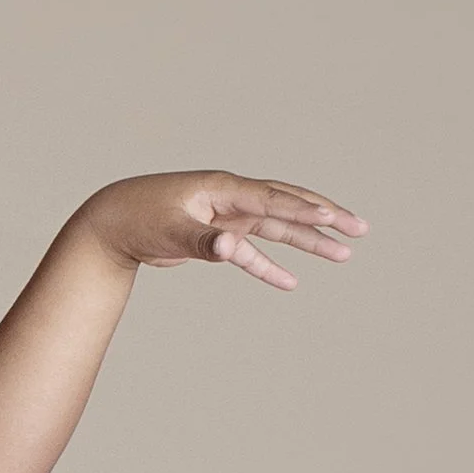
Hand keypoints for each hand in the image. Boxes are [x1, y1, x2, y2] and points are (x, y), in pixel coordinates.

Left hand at [78, 170, 366, 290]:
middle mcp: (232, 199)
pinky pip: (252, 251)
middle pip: (289, 206)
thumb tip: (232, 247)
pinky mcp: (218, 235)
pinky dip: (269, 266)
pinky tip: (291, 282)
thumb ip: (204, 241)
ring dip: (308, 242)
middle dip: (324, 218)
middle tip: (359, 229)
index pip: (275, 200)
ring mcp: (228, 216)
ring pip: (278, 228)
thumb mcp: (171, 231)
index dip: (306, 211)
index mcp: (225, 190)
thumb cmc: (140, 220)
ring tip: (343, 254)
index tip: (335, 220)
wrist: (114, 222)